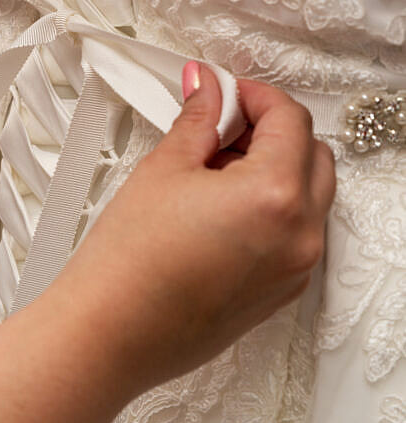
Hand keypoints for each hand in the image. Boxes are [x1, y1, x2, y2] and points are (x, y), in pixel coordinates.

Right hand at [52, 62, 336, 396]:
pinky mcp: (280, 292)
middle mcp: (300, 234)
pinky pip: (296, 232)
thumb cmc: (129, 263)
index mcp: (276, 195)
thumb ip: (200, 119)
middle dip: (273, 129)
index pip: (290, 119)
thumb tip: (210, 88)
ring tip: (213, 168)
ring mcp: (295, 268)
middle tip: (221, 124)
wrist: (110, 334)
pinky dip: (273, 207)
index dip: (255, 95)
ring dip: (276, 167)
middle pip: (313, 154)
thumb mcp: (165, 168)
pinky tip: (219, 205)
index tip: (226, 93)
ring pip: (310, 194)